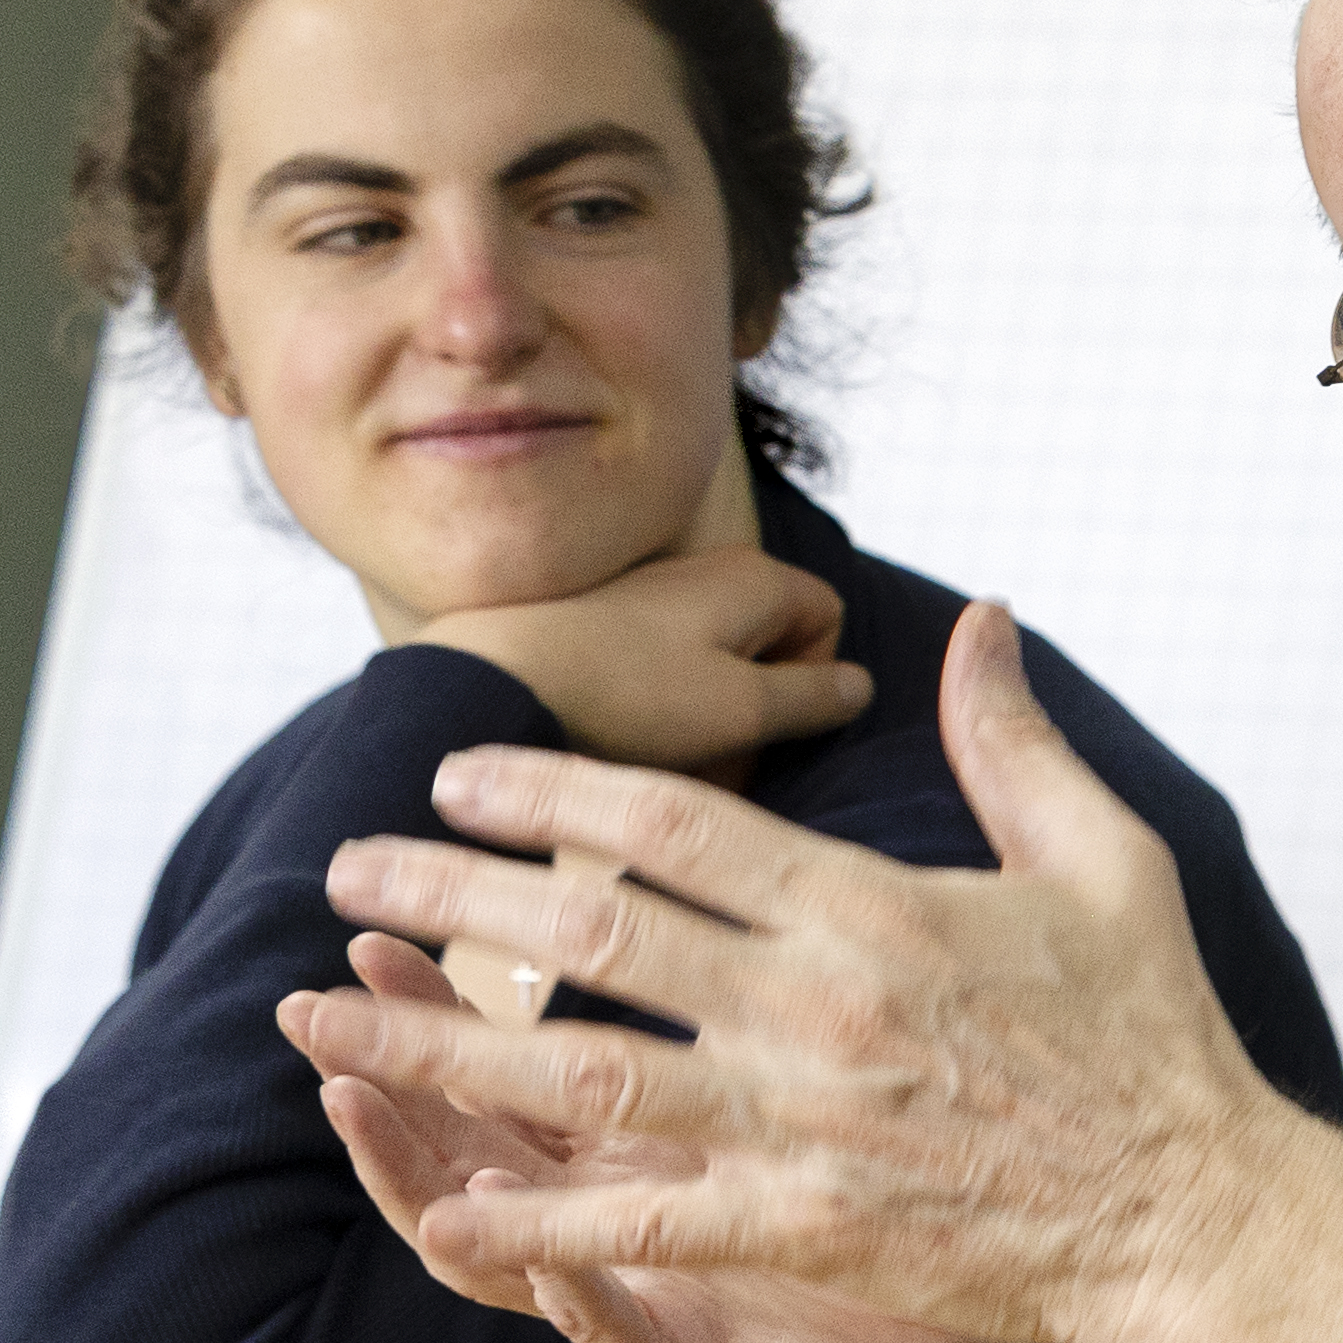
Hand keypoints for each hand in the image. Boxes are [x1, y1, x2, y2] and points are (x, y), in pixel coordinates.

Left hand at [285, 600, 1300, 1342]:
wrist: (1195, 1212)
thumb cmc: (1153, 1036)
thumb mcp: (1103, 858)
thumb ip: (1014, 739)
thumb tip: (978, 621)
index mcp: (869, 908)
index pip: (668, 824)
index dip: (546, 790)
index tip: (457, 773)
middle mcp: (812, 1007)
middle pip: (586, 933)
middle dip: (445, 894)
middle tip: (343, 868)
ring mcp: (798, 1124)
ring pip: (575, 1069)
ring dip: (434, 1039)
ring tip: (323, 1017)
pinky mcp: (803, 1228)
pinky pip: (639, 1219)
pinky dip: (532, 1220)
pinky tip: (437, 1213)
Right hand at [291, 938, 1209, 1342]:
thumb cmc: (916, 1229)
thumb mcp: (829, 1096)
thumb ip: (774, 989)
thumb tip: (742, 865)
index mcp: (651, 1142)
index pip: (519, 1058)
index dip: (446, 997)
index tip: (387, 921)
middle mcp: (628, 1219)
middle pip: (475, 1137)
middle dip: (392, 1066)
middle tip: (316, 999)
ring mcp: (655, 1297)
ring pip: (501, 1243)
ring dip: (424, 1173)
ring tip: (355, 1104)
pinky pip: (619, 1329)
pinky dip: (565, 1286)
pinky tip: (517, 1239)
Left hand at [416, 545, 869, 774]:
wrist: (485, 686)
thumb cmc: (618, 695)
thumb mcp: (739, 708)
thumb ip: (813, 697)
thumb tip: (858, 688)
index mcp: (752, 577)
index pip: (828, 621)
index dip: (814, 681)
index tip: (770, 723)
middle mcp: (704, 575)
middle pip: (772, 652)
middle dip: (758, 717)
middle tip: (720, 763)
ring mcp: (650, 604)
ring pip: (715, 676)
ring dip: (708, 731)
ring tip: (665, 768)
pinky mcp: (603, 636)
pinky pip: (662, 684)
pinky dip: (659, 725)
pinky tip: (624, 756)